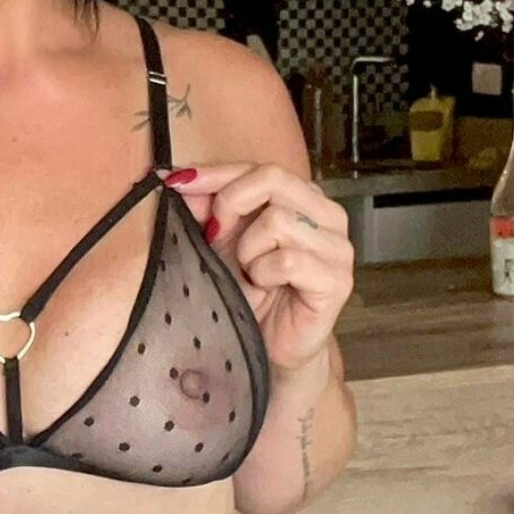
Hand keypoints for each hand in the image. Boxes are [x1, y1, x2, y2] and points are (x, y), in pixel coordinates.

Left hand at [164, 163, 353, 376]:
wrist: (270, 345)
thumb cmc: (251, 291)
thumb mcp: (221, 242)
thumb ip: (206, 208)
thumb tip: (178, 180)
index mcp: (303, 198)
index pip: (259, 168)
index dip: (215, 174)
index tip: (176, 182)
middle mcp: (327, 215)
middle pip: (273, 178)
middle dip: (231, 203)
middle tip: (215, 235)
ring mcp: (337, 247)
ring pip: (278, 220)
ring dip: (248, 250)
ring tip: (250, 273)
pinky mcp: (337, 280)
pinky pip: (288, 261)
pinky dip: (264, 274)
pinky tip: (265, 287)